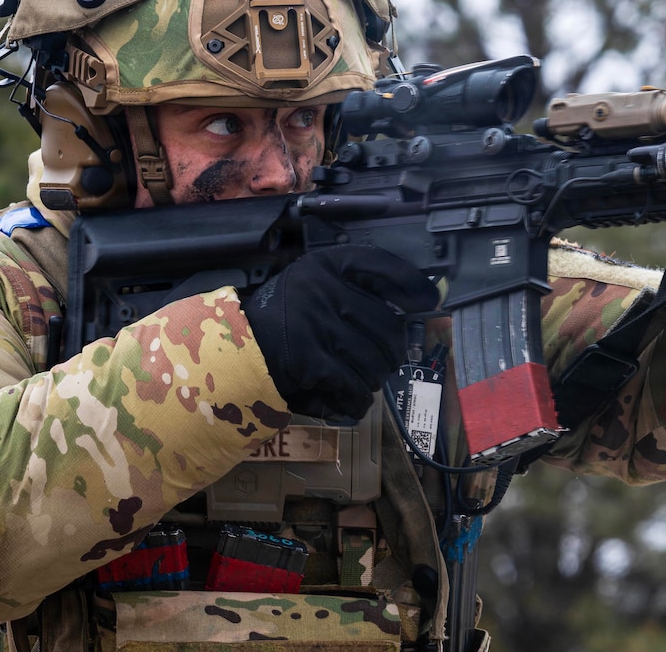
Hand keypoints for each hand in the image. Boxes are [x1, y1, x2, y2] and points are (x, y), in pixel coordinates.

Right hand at [244, 245, 438, 418]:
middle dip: (394, 351)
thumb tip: (426, 302)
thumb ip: (360, 288)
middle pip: (387, 326)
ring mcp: (314, 325)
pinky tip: (354, 399)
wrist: (236, 349)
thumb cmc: (288, 317)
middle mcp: (320, 289)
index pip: (381, 265)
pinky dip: (360, 399)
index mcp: (324, 265)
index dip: (412, 284)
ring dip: (376, 377)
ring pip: (375, 361)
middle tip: (387, 360)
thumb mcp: (317, 285)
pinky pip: (355, 386)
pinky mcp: (308, 362)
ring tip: (364, 377)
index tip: (429, 300)